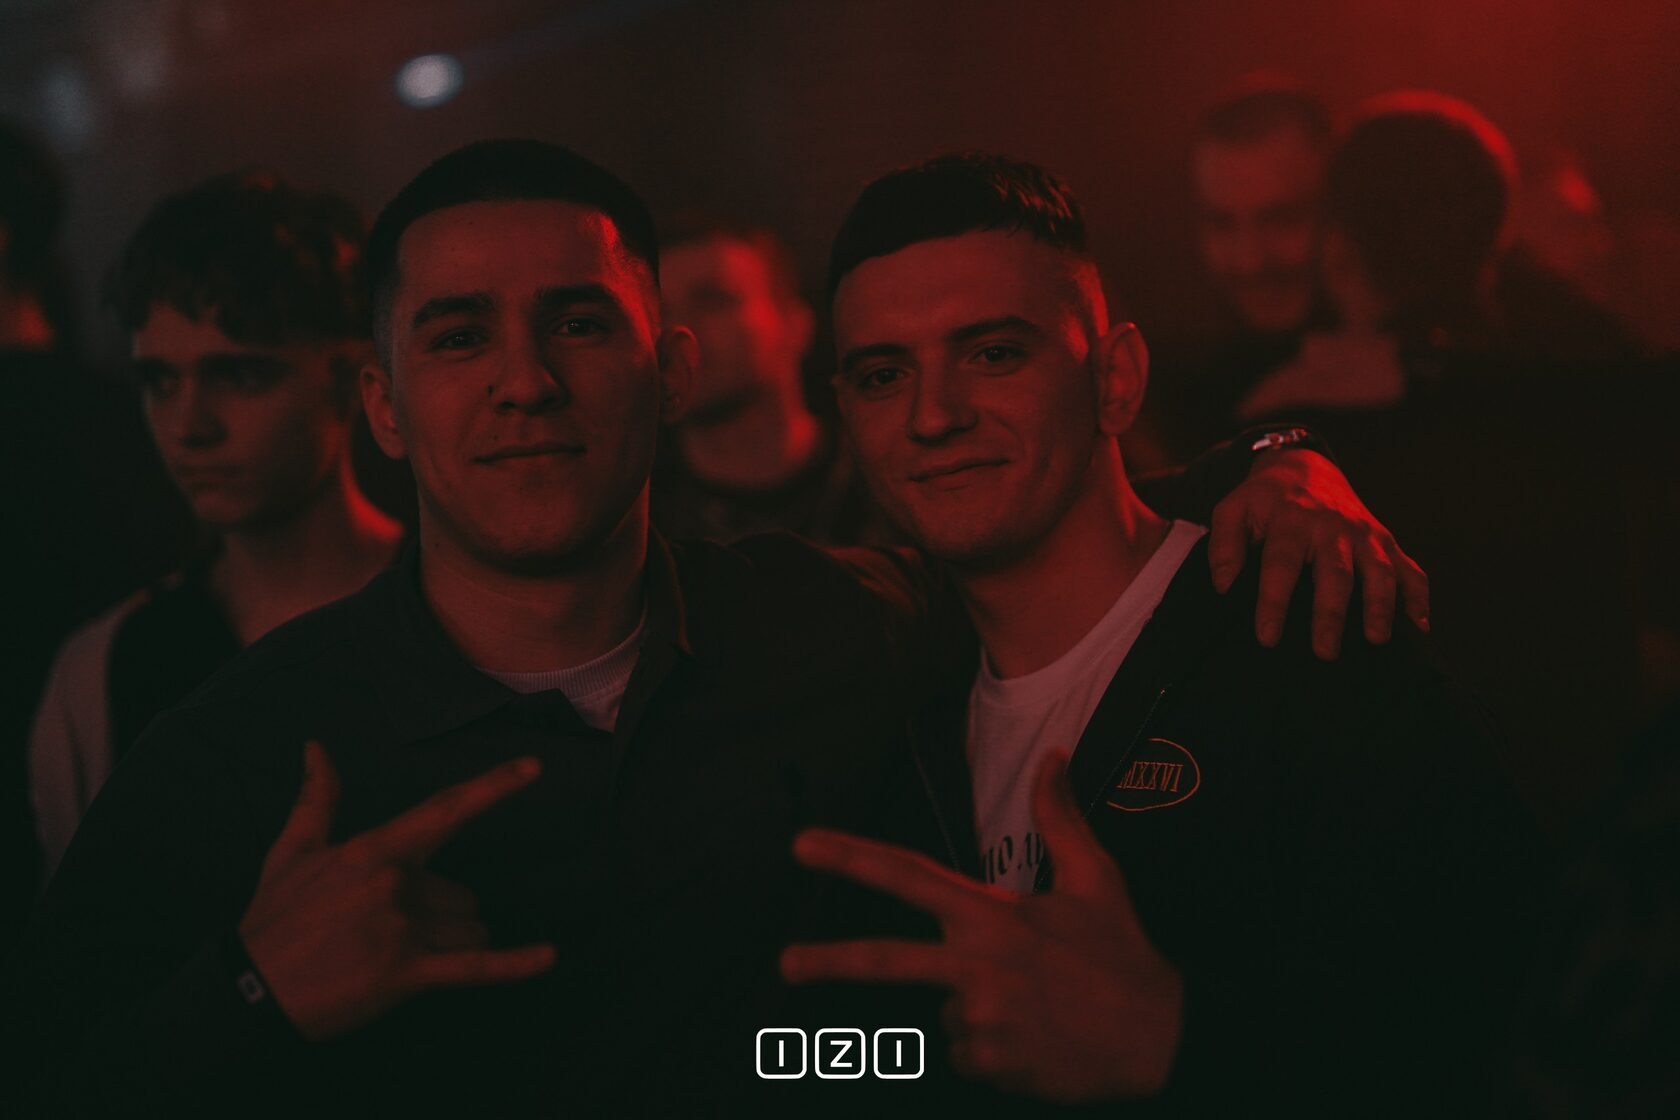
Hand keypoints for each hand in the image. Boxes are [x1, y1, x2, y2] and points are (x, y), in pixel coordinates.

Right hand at [238, 742, 555, 1040]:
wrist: (248, 992)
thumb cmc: (273, 920)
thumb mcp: (292, 852)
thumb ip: (317, 798)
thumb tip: (315, 746)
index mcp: (373, 851)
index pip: (445, 810)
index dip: (494, 786)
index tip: (533, 768)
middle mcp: (395, 885)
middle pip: (462, 894)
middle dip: (440, 914)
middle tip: (386, 932)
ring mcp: (402, 931)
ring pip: (470, 930)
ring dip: (451, 943)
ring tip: (395, 956)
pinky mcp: (406, 975)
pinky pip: (475, 968)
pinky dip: (515, 966)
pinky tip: (549, 957)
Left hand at [781, 752, 1181, 1102]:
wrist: (1161, 1040)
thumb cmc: (1124, 955)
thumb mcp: (1096, 878)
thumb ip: (1060, 817)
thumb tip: (1052, 757)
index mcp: (992, 914)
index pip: (907, 876)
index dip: (850, 857)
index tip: (803, 845)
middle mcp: (976, 964)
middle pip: (883, 961)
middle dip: (826, 963)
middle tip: (785, 965)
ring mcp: (978, 1017)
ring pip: (944, 1012)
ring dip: (973, 1009)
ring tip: (1037, 1009)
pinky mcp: (987, 1063)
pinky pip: (965, 1053)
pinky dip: (990, 1048)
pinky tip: (1036, 1041)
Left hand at [1207, 448, 1428, 658]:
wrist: (1305, 467)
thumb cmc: (1264, 501)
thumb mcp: (1233, 510)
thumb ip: (1223, 545)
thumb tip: (1223, 585)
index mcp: (1291, 521)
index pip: (1281, 564)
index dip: (1273, 601)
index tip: (1267, 637)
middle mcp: (1332, 527)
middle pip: (1335, 572)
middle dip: (1331, 613)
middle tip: (1325, 652)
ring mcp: (1364, 535)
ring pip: (1380, 570)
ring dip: (1381, 606)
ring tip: (1376, 639)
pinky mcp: (1386, 541)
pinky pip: (1410, 569)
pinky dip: (1417, 596)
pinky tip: (1418, 626)